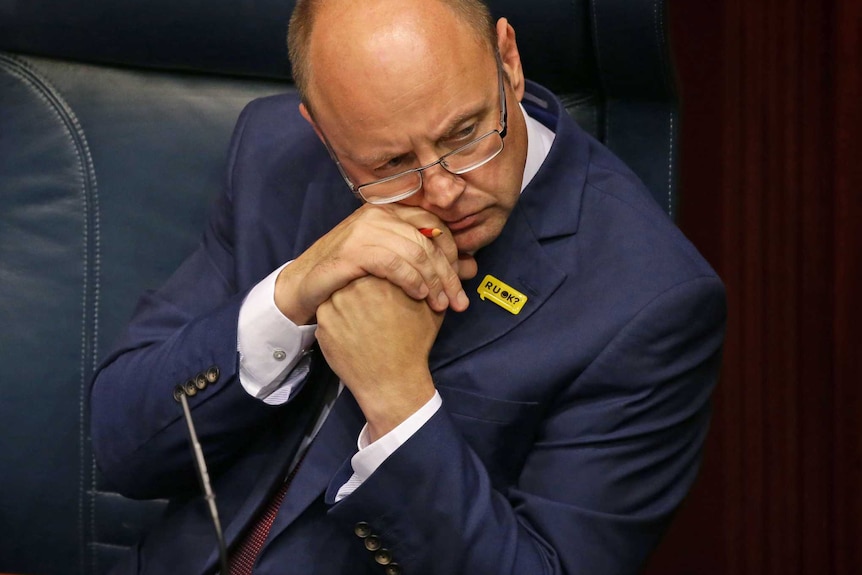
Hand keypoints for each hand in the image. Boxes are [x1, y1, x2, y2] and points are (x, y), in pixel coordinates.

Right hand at [275, 203, 475, 324]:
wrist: (304, 286)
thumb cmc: (352, 276)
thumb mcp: (394, 266)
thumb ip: (429, 264)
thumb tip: (472, 267)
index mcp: (390, 212)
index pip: (435, 226)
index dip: (453, 254)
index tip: (462, 281)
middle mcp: (378, 215)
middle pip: (429, 241)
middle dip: (448, 274)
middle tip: (459, 302)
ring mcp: (364, 230)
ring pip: (416, 252)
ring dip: (434, 281)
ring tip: (441, 305)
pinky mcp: (352, 250)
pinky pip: (393, 263)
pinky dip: (411, 280)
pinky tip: (420, 296)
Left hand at [316, 276, 442, 440]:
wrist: (392, 382)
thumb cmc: (414, 345)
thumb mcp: (430, 309)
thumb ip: (426, 282)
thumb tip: (425, 268)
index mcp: (382, 278)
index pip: (376, 264)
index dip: (382, 277)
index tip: (387, 292)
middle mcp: (354, 287)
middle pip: (355, 275)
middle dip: (363, 286)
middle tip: (374, 307)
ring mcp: (335, 305)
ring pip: (338, 291)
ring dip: (348, 300)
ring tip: (364, 320)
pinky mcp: (323, 323)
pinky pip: (328, 312)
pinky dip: (338, 318)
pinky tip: (353, 331)